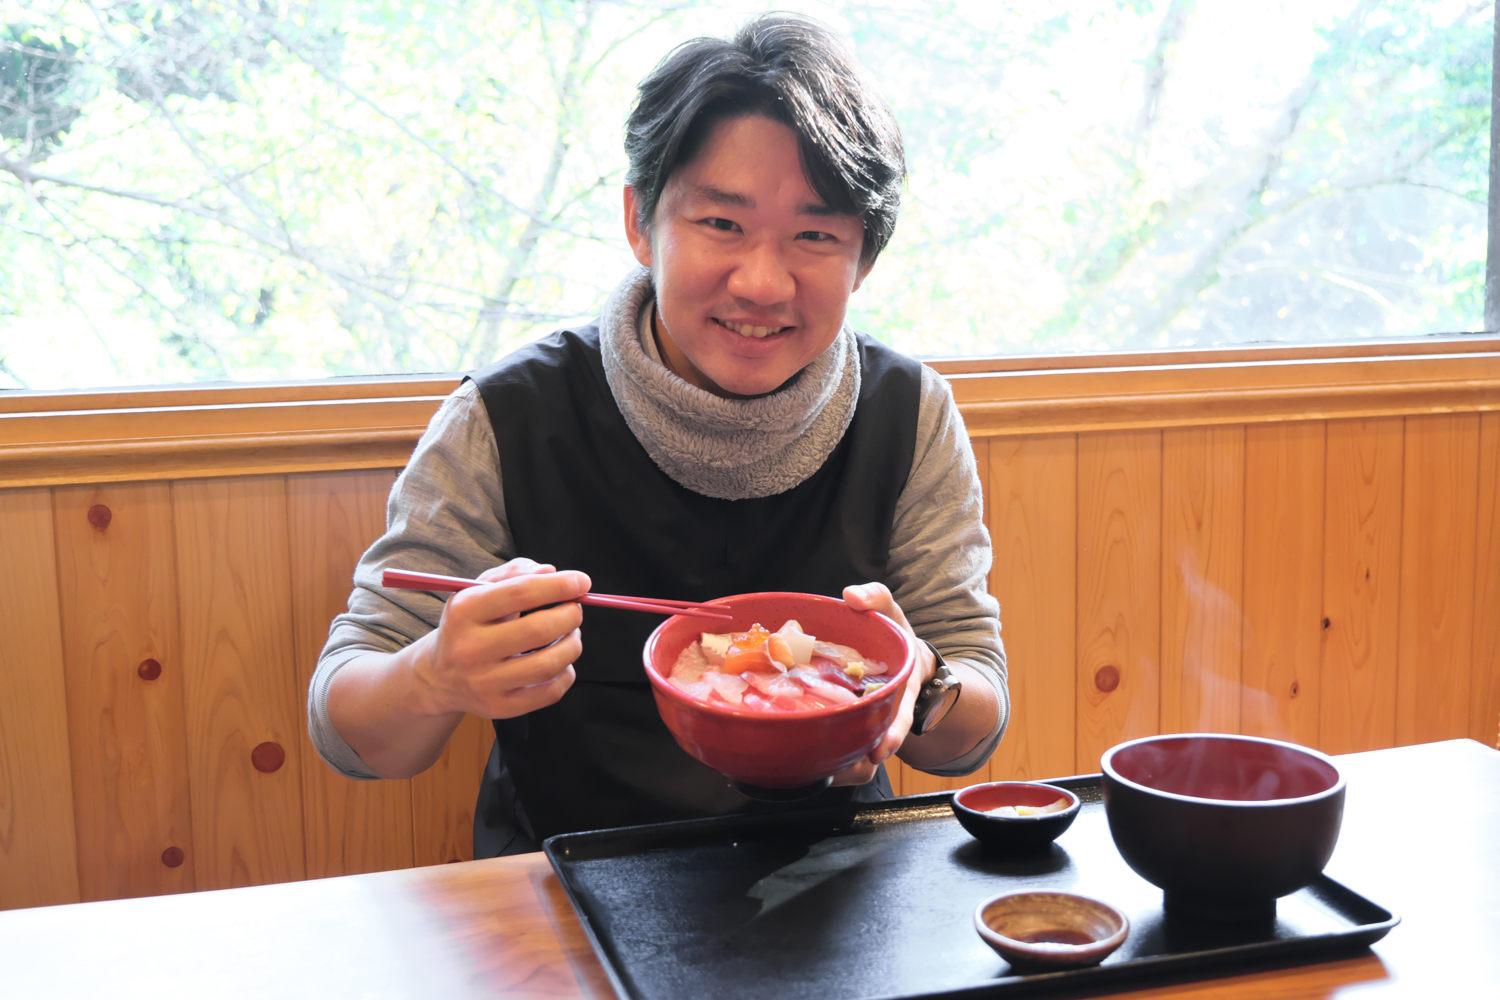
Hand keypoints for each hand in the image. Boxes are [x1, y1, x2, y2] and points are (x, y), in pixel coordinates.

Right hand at [409, 558, 590, 719]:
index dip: (559, 585)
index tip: (582, 582)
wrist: (440, 675)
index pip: (521, 592)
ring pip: (548, 664)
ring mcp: (484, 682)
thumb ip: (514, 573)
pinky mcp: (499, 707)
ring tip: (571, 634)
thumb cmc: (470, 625)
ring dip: (573, 645)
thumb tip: (550, 572)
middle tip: (575, 610)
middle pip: (539, 629)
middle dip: (570, 615)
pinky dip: (566, 673)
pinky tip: (561, 662)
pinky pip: (549, 692)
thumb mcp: (480, 590)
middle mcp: (470, 648)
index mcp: (465, 610)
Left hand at [829, 582, 935, 786]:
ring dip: (841, 766)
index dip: (892, 735)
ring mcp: (866, 723)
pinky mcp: (848, 727)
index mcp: (901, 691)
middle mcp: (885, 713)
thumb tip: (851, 594)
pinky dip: (823, 756)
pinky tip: (800, 758)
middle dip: (860, 762)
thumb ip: (876, 598)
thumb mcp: (891, 612)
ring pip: (857, 755)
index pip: (900, 718)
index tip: (881, 749)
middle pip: (876, 747)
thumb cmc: (893, 636)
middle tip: (838, 770)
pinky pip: (838, 748)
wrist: (897, 657)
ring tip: (818, 770)